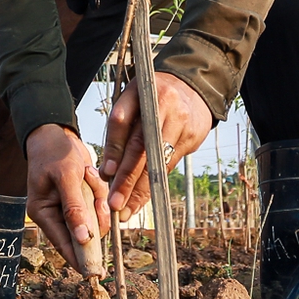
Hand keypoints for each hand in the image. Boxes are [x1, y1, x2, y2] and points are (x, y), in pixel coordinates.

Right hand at [24, 123, 110, 275]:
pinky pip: (98, 204)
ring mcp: (69, 207)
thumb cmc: (54, 152)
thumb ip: (74, 208)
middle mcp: (55, 214)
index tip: (94, 272)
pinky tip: (90, 173)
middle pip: (83, 232)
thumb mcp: (65, 177)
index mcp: (43, 212)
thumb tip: (82, 239)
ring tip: (88, 175)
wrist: (56, 133)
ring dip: (97, 199)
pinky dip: (99, 191)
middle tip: (98, 198)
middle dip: (94, 216)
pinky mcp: (81, 199)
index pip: (63, 243)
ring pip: (94, 218)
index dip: (79, 258)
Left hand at [100, 71, 214, 219]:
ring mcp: (179, 121)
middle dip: (126, 178)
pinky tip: (143, 199)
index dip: (113, 149)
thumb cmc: (152, 100)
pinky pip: (169, 165)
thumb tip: (106, 173)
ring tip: (126, 210)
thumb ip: (120, 131)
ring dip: (141, 190)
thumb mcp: (133, 101)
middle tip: (114, 203)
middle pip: (140, 146)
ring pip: (156, 161)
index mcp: (139, 92)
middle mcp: (161, 105)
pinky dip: (154, 184)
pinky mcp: (192, 136)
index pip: (121, 121)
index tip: (105, 174)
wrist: (193, 88)